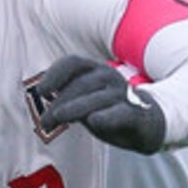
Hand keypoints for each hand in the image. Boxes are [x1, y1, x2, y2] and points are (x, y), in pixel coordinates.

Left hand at [29, 54, 166, 152]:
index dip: (55, 74)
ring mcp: (123, 95)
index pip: (73, 63)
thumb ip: (64, 98)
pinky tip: (94, 120)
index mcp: (95, 71)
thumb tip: (40, 101)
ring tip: (56, 121)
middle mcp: (109, 78)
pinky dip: (107, 117)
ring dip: (73, 110)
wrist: (146, 124)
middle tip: (45, 122)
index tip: (42, 91)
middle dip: (59, 102)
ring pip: (96, 99)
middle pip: (81, 84)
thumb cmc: (107, 109)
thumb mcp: (83, 100)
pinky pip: (120, 113)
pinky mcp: (135, 114)